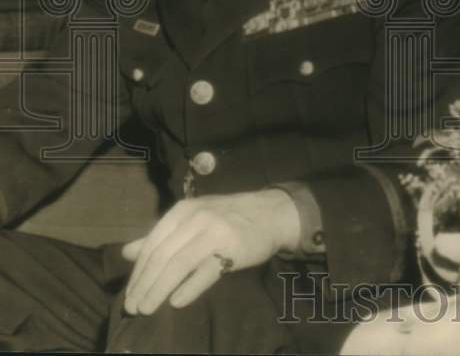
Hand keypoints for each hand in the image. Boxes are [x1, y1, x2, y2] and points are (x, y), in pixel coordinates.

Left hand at [121, 189, 300, 315]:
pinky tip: (176, 302)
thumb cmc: (228, 218)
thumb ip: (161, 236)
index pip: (152, 245)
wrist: (272, 213)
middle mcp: (196, 218)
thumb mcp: (192, 220)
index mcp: (182, 211)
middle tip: (133, 308)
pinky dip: (188, 288)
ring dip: (159, 290)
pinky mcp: (233, 247)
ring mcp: (215, 231)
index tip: (128, 295)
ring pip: (178, 265)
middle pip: (162, 256)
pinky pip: (205, 272)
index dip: (138, 272)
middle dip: (144, 285)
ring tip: (147, 309)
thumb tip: (127, 252)